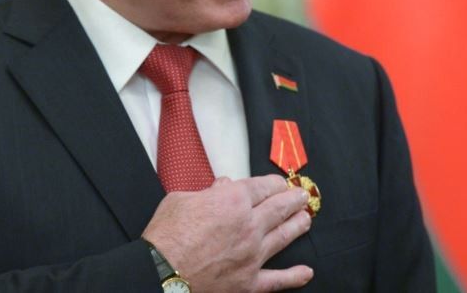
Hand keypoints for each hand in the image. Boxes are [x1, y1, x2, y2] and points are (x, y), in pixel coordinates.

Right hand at [142, 174, 312, 291]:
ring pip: (284, 237)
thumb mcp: (180, 200)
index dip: (275, 183)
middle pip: (279, 208)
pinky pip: (278, 279)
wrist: (160, 273)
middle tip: (302, 196)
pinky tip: (306, 272)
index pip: (264, 187)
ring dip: (298, 226)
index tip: (279, 183)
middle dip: (293, 199)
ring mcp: (252, 255)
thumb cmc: (166, 236)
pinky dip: (294, 276)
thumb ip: (205, 192)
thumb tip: (220, 187)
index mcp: (233, 201)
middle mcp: (248, 225)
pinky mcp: (249, 282)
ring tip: (306, 220)